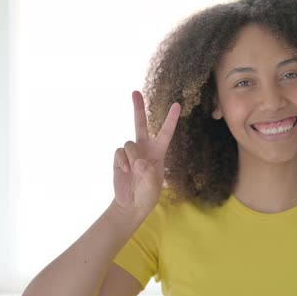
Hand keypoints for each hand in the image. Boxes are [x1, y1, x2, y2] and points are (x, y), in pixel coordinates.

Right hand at [112, 90, 179, 215]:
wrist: (131, 203)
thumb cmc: (147, 194)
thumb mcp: (153, 185)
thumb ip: (147, 172)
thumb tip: (138, 162)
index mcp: (158, 152)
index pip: (165, 132)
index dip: (170, 119)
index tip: (177, 105)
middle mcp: (145, 148)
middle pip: (141, 123)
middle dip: (138, 108)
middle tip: (135, 91)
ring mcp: (131, 152)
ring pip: (129, 143)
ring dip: (132, 157)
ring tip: (134, 171)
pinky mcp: (119, 158)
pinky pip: (119, 151)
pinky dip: (122, 161)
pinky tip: (125, 171)